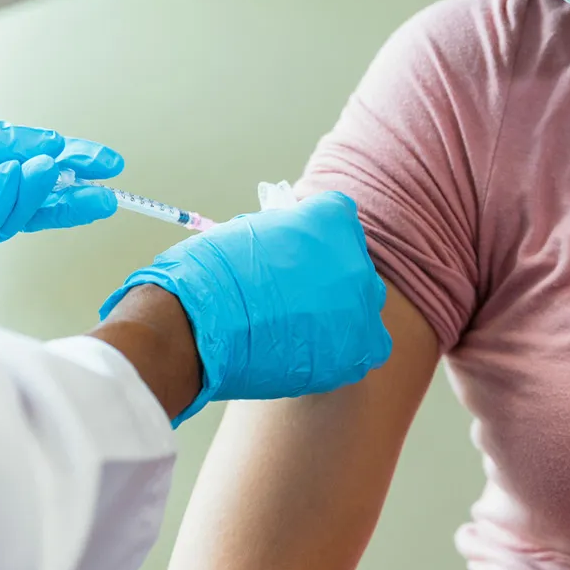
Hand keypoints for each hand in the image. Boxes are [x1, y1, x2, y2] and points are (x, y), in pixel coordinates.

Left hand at [0, 109, 124, 261]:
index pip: (20, 162)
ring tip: (64, 172)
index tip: (105, 165)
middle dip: (66, 191)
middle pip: (24, 195)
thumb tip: (43, 152)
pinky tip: (20, 176)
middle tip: (107, 190)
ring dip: (40, 192)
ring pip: (9, 213)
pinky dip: (4, 200)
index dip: (64, 162)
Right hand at [99, 191, 392, 426]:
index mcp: (332, 217)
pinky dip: (348, 349)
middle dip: (327, 275)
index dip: (312, 236)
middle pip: (351, 264)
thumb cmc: (212, 273)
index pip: (336, 217)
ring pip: (364, 305)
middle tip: (292, 295)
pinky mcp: (360, 349)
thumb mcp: (251, 230)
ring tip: (298, 328)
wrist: (200, 325)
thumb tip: (290, 248)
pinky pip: (369, 347)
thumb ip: (285, 234)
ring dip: (340, 312)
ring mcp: (363, 305)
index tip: (292, 252)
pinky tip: (315, 352)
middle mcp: (356, 258)